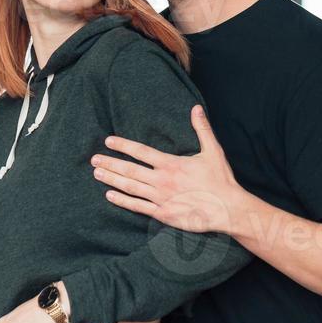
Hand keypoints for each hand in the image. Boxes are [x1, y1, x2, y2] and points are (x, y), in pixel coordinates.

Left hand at [92, 105, 252, 234]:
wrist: (227, 209)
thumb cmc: (220, 180)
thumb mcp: (213, 151)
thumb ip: (202, 129)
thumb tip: (196, 108)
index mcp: (171, 164)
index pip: (141, 152)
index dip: (123, 145)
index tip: (109, 141)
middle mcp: (162, 180)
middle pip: (129, 170)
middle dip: (110, 163)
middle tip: (94, 160)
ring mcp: (160, 198)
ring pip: (130, 187)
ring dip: (112, 180)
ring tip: (97, 174)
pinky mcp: (163, 214)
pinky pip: (138, 207)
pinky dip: (122, 201)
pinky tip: (110, 196)